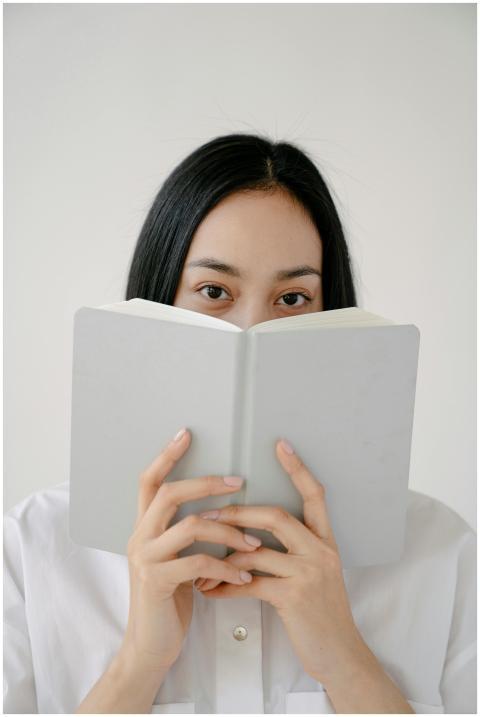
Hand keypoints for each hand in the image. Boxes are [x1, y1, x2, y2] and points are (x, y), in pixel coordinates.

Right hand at [119, 427, 261, 674]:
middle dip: (205, 483)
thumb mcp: (175, 561)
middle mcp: (139, 537)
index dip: (166, 456)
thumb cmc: (170, 600)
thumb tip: (217, 510)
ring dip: (228, 530)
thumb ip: (184, 535)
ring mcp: (145, 559)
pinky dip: (226, 566)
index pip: (148, 481)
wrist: (150, 647)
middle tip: (237, 480)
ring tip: (254, 542)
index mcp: (144, 528)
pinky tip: (244, 576)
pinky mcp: (157, 583)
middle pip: (169, 493)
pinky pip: (198, 563)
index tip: (186, 433)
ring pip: (189, 526)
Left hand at [194, 438, 367, 685]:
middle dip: (237, 513)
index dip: (298, 468)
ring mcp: (309, 573)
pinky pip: (250, 583)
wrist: (339, 654)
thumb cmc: (319, 613)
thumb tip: (249, 536)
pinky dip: (224, 586)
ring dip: (223, 556)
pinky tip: (209, 590)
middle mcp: (320, 551)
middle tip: (207, 514)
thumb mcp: (315, 574)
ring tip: (199, 563)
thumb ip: (291, 552)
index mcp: (325, 541)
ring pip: (257, 550)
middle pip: (276, 516)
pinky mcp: (294, 597)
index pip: (315, 495)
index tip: (281, 444)